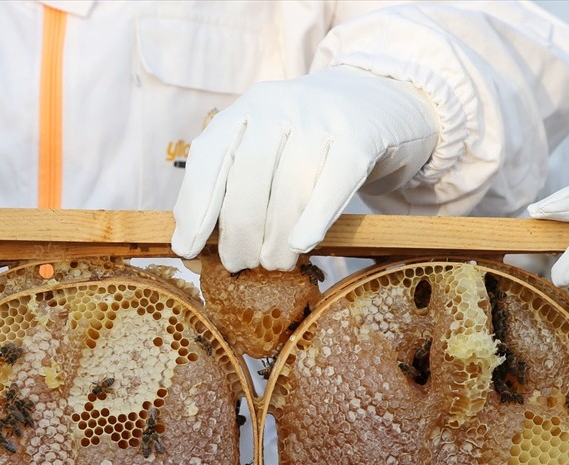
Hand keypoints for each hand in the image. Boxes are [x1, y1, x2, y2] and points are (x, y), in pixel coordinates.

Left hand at [172, 66, 437, 271]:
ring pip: (290, 184)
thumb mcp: (269, 149)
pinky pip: (334, 180)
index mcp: (246, 111)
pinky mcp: (361, 134)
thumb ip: (236, 184)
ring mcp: (321, 117)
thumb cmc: (310, 143)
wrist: (381, 97)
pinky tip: (303, 244)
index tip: (187, 249)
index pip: (209, 157)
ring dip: (277, 236)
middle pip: (248, 175)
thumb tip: (196, 244)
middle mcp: (279, 106)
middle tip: (238, 264)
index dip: (195, 206)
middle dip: (238, 230)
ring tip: (274, 264)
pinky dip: (315, 216)